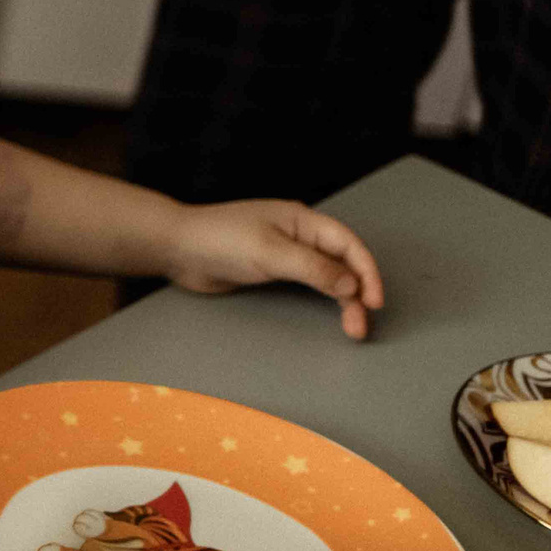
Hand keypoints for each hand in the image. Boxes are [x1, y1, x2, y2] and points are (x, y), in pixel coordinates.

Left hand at [164, 200, 385, 339]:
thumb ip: (312, 268)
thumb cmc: (218, 239)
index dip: (367, 271)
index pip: (348, 244)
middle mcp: (298, 235)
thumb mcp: (270, 252)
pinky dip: (322, 300)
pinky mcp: (271, 271)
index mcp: (302, 220)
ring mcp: (285, 253)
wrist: (176, 248)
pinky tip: (330, 314)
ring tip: (352, 329)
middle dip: (357, 292)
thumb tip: (350, 284)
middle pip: (342, 263)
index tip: (374, 300)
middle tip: (361, 324)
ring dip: (342, 301)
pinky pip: (307, 285)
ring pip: (327, 277)